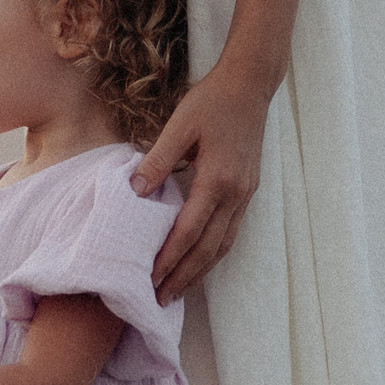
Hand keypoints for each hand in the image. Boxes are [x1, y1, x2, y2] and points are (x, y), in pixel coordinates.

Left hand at [131, 69, 268, 301]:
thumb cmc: (212, 101)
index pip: (189, 231)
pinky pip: (231, 231)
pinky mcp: (248, 189)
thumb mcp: (179, 126)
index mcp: (217, 179)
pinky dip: (214, 251)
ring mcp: (245, 194)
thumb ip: (157, 161)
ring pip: (223, 244)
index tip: (149, 279)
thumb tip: (134, 192)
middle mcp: (235, 193)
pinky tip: (201, 260)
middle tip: (161, 299)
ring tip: (179, 288)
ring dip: (201, 270)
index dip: (169, 258)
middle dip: (184, 276)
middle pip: (208, 248)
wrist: (250, 85)